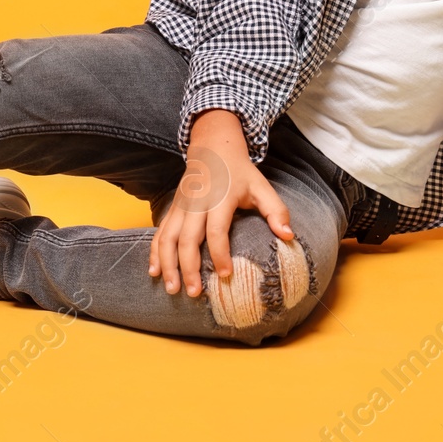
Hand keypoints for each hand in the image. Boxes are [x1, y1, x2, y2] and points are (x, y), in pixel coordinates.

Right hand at [149, 109, 294, 296]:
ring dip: (168, 265)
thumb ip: (276, 211)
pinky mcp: (172, 210)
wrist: (213, 148)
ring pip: (168, 238)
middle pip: (187, 239)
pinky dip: (155, 253)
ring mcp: (180, 207)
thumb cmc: (240, 173)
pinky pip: (159, 233)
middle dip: (188, 268)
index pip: (216, 230)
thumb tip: (288, 236)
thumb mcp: (261, 187)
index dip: (220, 254)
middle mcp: (195, 204)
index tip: (226, 275)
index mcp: (219, 199)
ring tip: (173, 289)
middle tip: (194, 293)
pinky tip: (154, 272)